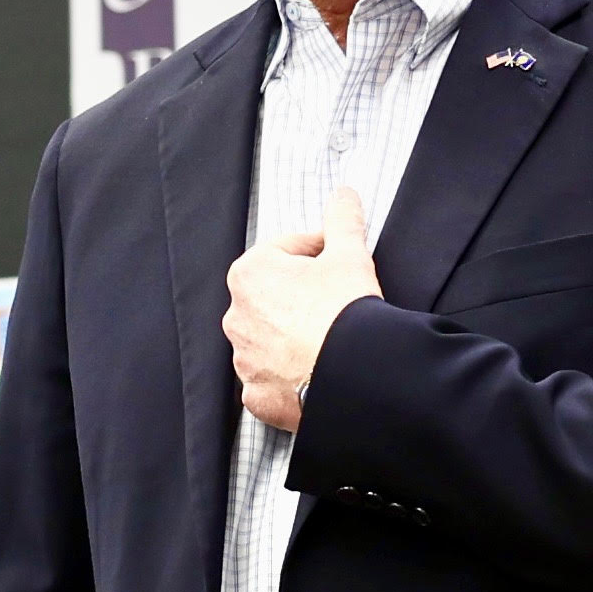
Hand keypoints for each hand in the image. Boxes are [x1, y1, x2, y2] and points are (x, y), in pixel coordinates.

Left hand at [226, 184, 379, 433]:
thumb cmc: (346, 311)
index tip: (338, 260)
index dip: (317, 252)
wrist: (355, 375)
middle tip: (336, 300)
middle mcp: (236, 316)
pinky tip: (315, 370)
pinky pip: (270, 380)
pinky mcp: (257, 396)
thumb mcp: (350, 254)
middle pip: (274, 297)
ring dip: (292, 335)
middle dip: (301, 295)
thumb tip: (344, 196)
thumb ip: (342, 220)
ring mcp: (244, 360)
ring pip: (269, 339)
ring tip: (329, 337)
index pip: (285, 251)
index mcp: (249, 274)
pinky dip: (288, 376)